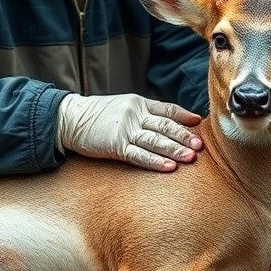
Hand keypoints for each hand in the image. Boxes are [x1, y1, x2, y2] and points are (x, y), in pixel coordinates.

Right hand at [57, 93, 202, 171]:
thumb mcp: (122, 106)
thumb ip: (143, 113)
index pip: (167, 109)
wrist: (69, 118)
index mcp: (138, 103)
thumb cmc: (97, 115)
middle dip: (184, 136)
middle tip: (200, 146)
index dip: (183, 117)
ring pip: (156, 141)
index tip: (198, 123)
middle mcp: (135, 114)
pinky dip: (155, 161)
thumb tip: (166, 123)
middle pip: (165, 126)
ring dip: (175, 150)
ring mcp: (125, 130)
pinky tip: (169, 167)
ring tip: (191, 158)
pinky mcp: (115, 146)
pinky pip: (139, 155)